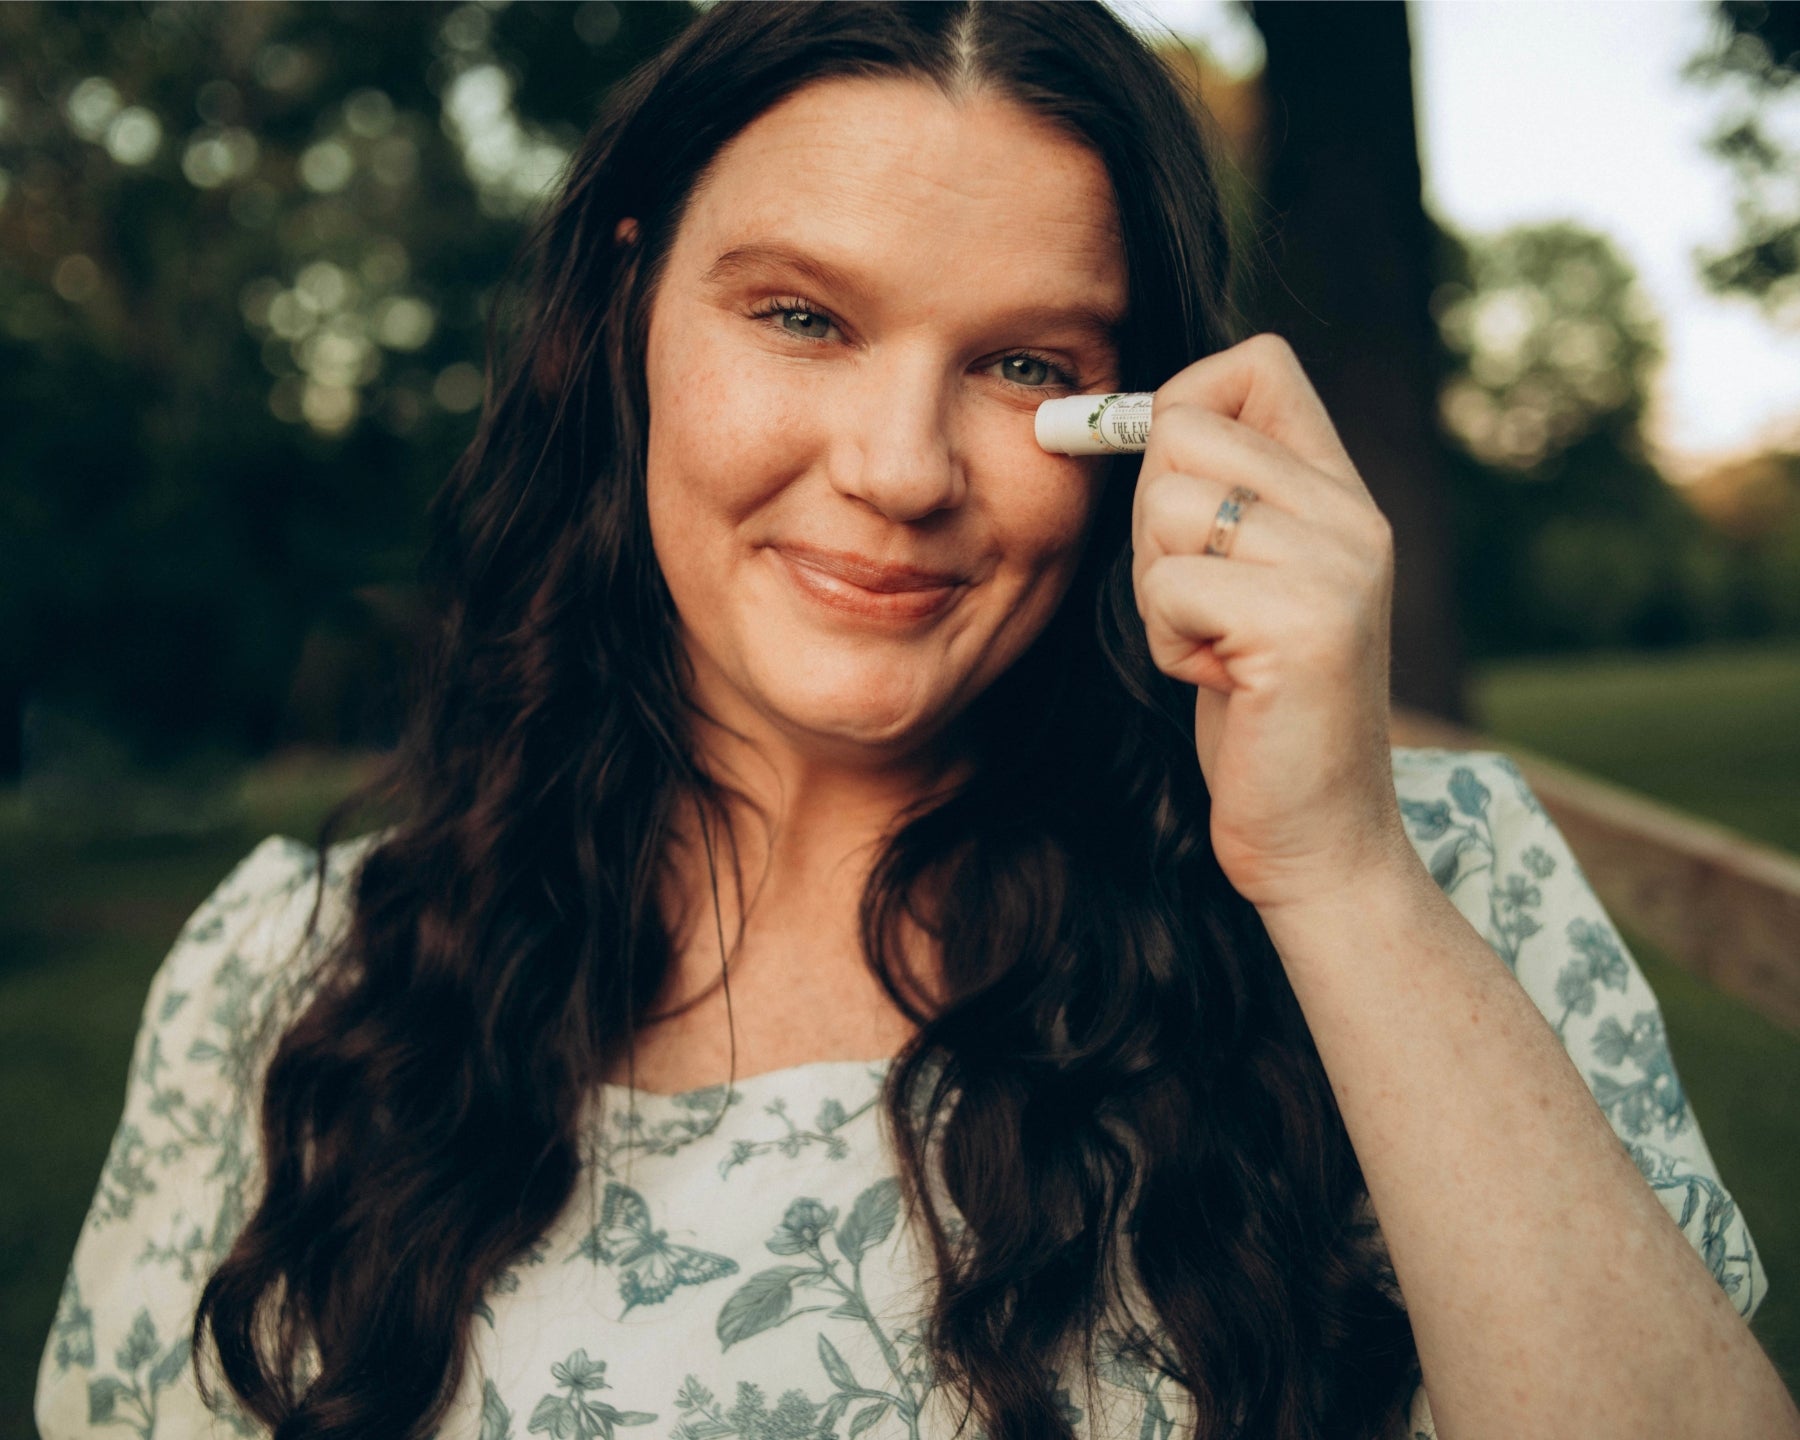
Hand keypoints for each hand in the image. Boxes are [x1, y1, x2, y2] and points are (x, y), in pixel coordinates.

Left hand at [1129, 333, 1416, 911]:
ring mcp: (1338, 568)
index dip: (1183, 403)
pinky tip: (1221, 682)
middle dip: (1151, 521)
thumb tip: (1120, 416)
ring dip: (1157, 590)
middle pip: (1184, 430)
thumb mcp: (1246, 584)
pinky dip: (1170, 643)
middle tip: (1196, 602)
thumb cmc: (1260, 712)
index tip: (1165, 482)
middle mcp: (1355, 516)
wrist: (1318, 837)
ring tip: (1215, 646)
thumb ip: (1215, 500)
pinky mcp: (1303, 627)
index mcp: (1344, 495)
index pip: (1258, 364)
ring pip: (1166, 507)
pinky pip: (1168, 586)